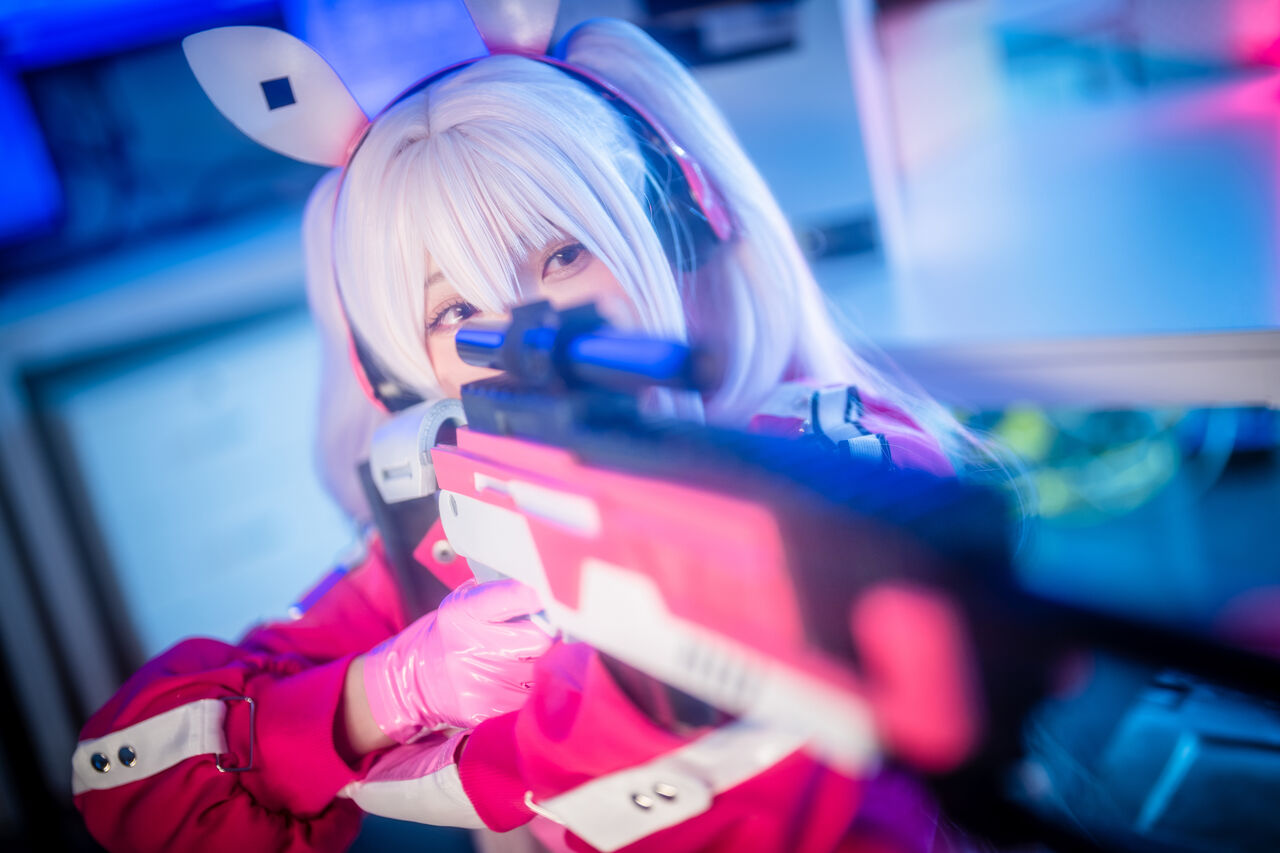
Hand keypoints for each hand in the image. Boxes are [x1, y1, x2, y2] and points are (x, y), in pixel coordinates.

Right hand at [363, 578, 552, 741]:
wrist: (416, 680)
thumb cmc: (454, 634)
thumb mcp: (466, 604)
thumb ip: (505, 597)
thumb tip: (552, 596)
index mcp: (463, 613)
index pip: (510, 597)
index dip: (538, 595)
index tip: (552, 594)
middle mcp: (468, 649)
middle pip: (539, 639)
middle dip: (549, 634)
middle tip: (547, 631)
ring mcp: (476, 685)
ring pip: (541, 671)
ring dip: (545, 664)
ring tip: (527, 659)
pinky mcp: (483, 714)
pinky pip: (530, 699)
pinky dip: (534, 690)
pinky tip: (520, 682)